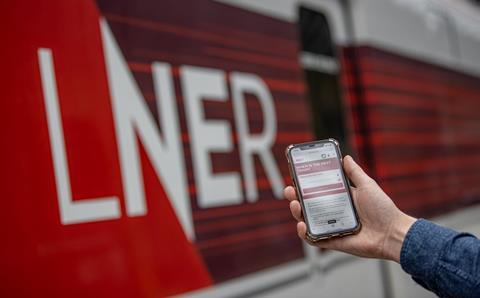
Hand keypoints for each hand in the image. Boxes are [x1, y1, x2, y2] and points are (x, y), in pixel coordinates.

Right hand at [284, 155, 415, 261]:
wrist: (392, 233)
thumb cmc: (383, 209)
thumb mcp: (367, 185)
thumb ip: (354, 172)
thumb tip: (345, 157)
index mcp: (340, 199)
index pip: (317, 191)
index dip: (304, 185)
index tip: (296, 177)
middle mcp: (333, 213)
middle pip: (308, 205)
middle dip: (295, 198)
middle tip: (290, 191)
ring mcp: (332, 227)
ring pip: (307, 221)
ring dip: (297, 213)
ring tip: (296, 205)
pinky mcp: (333, 241)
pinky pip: (314, 239)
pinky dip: (304, 233)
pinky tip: (302, 225)